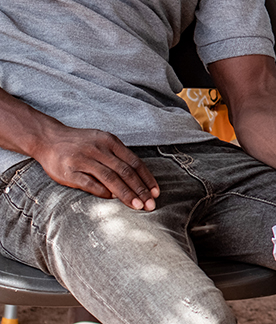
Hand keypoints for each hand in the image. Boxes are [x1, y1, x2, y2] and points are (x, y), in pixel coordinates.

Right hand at [33, 125, 159, 210]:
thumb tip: (138, 179)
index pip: (135, 162)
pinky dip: (102, 192)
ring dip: (126, 194)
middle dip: (140, 189)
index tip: (156, 192)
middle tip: (150, 204)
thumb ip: (118, 157)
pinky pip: (90, 184)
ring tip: (137, 206)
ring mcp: (84, 160)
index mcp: (110, 141)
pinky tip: (112, 199)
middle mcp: (99, 149)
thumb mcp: (102, 142)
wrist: (48, 138)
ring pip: (110, 178)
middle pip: (125, 172)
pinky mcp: (69, 171)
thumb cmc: (81, 143)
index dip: (147, 179)